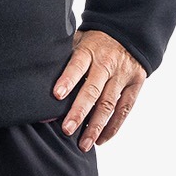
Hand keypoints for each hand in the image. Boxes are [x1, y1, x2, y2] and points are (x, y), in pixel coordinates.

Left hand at [53, 29, 145, 150]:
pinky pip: (125, 108)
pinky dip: (114, 126)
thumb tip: (40, 84)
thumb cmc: (94, 41)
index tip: (57, 95)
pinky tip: (101, 139)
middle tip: (67, 130)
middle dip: (80, 111)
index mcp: (89, 50)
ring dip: (96, 126)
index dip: (68, 79)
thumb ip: (63, 59)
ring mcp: (122, 74)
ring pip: (109, 104)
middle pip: (93, 90)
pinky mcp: (135, 83)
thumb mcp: (78, 40)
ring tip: (83, 144)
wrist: (129, 30)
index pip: (77, 65)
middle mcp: (107, 63)